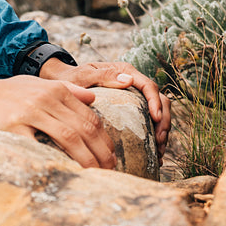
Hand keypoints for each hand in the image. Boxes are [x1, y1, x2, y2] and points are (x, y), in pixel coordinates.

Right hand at [0, 74, 116, 169]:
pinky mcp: (14, 127)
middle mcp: (46, 99)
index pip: (90, 116)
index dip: (104, 139)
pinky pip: (40, 147)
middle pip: (84, 128)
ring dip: (86, 160)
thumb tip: (93, 100)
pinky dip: (56, 161)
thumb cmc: (6, 93)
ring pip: (69, 138)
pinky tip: (65, 172)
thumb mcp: (37, 84)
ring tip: (94, 175)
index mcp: (55, 90)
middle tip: (109, 170)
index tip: (110, 156)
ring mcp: (30, 112)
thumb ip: (67, 90)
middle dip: (101, 153)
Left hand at [39, 58, 171, 157]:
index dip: (156, 103)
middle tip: (159, 141)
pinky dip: (154, 136)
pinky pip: (149, 122)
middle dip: (164, 121)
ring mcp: (134, 97)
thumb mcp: (84, 75)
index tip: (156, 119)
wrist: (62, 82)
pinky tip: (154, 152)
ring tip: (159, 150)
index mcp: (126, 72)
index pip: (149, 86)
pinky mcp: (131, 110)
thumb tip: (128, 81)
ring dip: (162, 131)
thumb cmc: (72, 77)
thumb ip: (103, 76)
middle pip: (160, 101)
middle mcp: (133, 83)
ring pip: (158, 113)